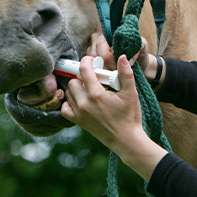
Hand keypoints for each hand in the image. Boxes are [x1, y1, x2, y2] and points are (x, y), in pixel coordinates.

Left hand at [58, 34, 168, 178]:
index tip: (92, 61)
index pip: (84, 70)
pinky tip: (81, 101)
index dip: (87, 61)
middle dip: (83, 77)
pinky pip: (65, 109)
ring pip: (69, 93)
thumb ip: (125, 74)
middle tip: (94, 79)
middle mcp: (84, 103)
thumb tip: (121, 57)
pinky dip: (70, 103)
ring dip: (77, 88)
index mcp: (96, 94)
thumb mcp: (131, 93)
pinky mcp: (78, 122)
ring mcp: (80, 113)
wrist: (126, 140)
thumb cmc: (129, 117)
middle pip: (73, 81)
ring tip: (90, 89)